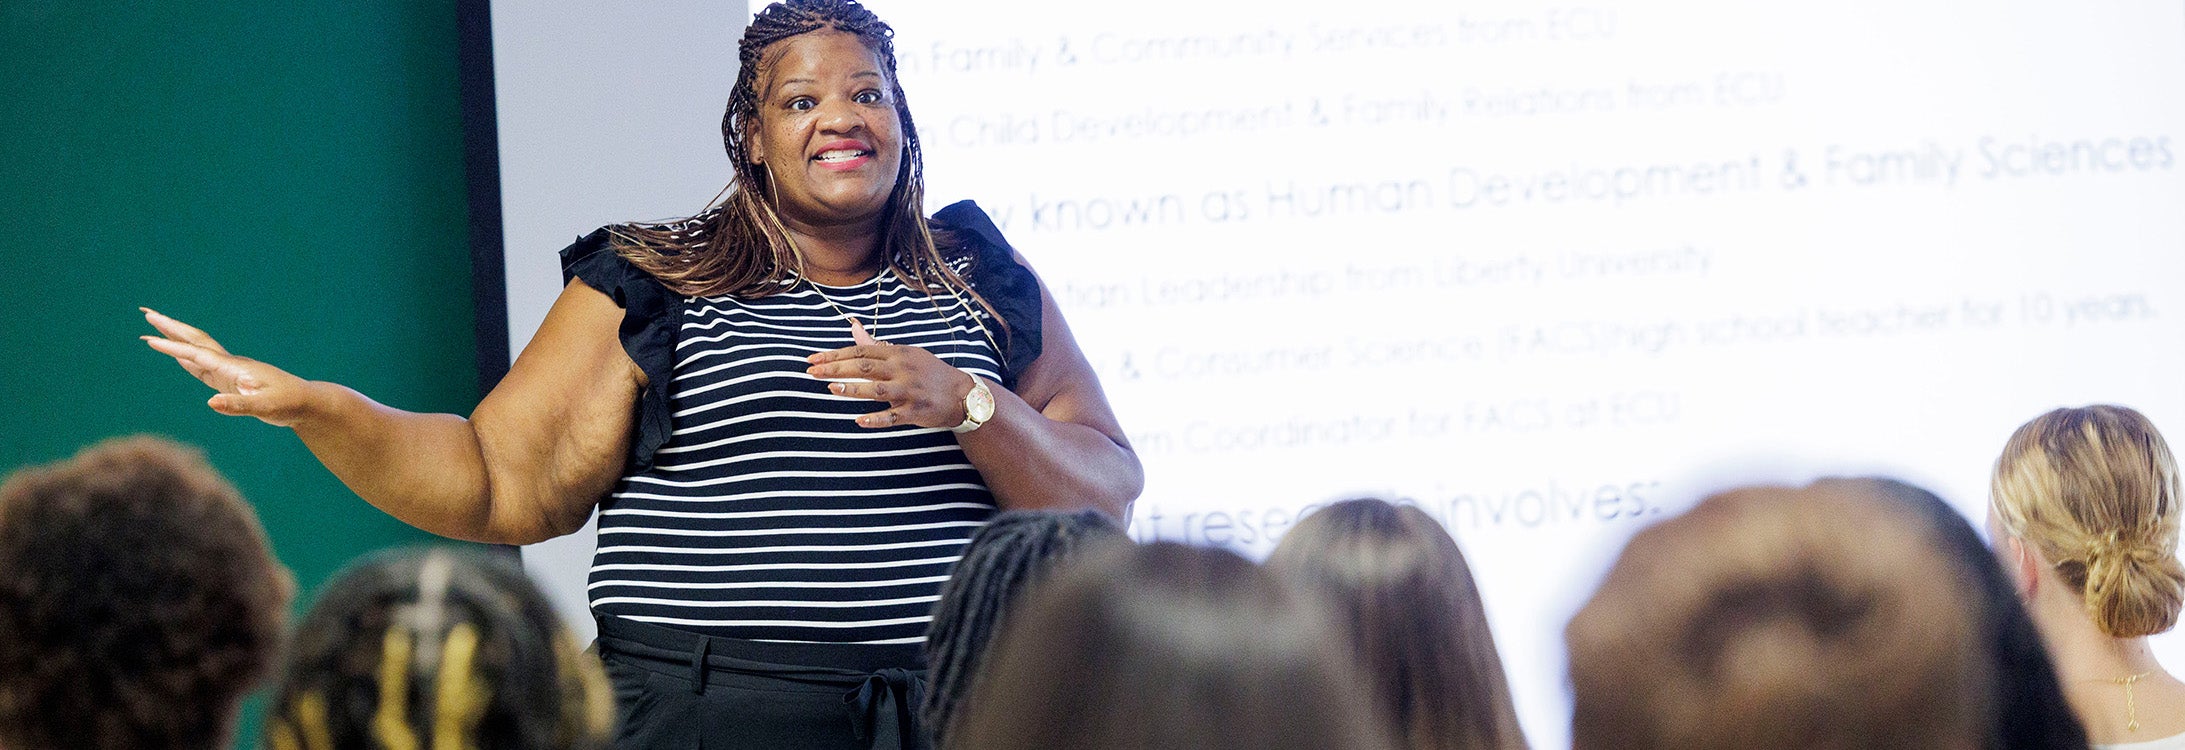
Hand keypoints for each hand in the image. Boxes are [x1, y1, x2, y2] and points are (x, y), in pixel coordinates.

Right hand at [140, 308, 317, 426]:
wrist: (307, 401)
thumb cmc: (289, 404)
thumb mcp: (265, 408)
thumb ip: (238, 406)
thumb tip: (210, 402)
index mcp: (235, 368)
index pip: (199, 354)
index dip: (174, 348)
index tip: (150, 340)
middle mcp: (230, 364)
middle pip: (195, 341)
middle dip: (171, 328)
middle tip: (147, 313)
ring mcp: (230, 370)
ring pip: (197, 349)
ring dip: (175, 338)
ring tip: (153, 328)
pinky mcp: (232, 380)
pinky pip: (204, 365)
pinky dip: (186, 358)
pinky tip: (178, 357)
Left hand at [805, 319, 974, 428]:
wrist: (963, 394)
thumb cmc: (929, 372)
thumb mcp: (905, 353)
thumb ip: (876, 344)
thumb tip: (853, 327)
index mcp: (897, 353)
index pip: (861, 351)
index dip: (835, 354)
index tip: (813, 358)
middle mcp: (902, 369)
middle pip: (864, 367)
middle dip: (835, 368)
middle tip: (811, 372)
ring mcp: (909, 391)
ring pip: (876, 390)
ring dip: (852, 389)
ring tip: (830, 388)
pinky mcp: (916, 411)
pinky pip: (893, 416)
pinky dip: (876, 419)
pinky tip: (858, 420)